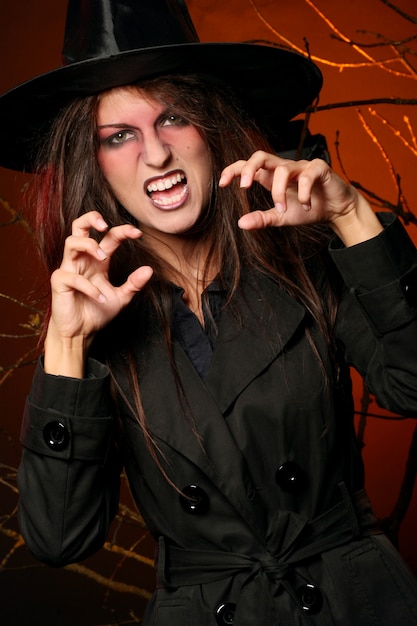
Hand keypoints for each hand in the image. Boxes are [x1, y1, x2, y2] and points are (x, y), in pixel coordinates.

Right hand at [44, 211, 152, 375]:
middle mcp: (82, 261)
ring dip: (89, 246)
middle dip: (91, 218)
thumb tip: (149, 270)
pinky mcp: (59, 282)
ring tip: (103, 257)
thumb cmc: (97, 313)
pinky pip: (72, 277)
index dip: (122, 231)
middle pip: (79, 226)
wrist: (81, 334)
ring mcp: (69, 269)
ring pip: (71, 242)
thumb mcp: (121, 298)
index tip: (138, 233)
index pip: (108, 237)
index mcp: (97, 261)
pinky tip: (99, 298)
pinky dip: (88, 287)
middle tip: (106, 225)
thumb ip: (134, 284)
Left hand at [219, 151, 381, 244]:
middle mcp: (285, 168)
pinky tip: (306, 206)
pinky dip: (303, 193)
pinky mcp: (319, 168)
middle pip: (261, 156)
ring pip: (283, 170)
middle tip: (244, 187)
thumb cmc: (308, 209)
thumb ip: (262, 219)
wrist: (336, 210)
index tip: (222, 184)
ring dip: (279, 192)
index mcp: (272, 177)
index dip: (234, 170)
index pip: (249, 166)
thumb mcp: (282, 217)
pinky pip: (307, 175)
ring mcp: (302, 166)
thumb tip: (240, 223)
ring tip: (283, 209)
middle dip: (248, 168)